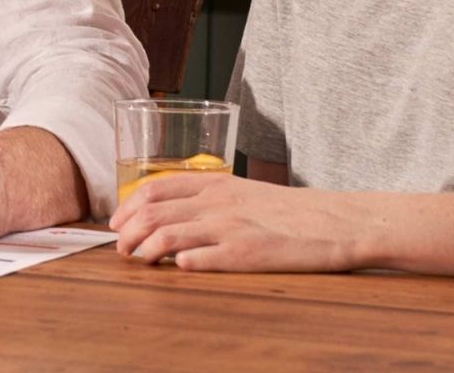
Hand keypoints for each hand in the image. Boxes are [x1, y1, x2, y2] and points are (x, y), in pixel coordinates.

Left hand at [109, 172, 364, 272]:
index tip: (116, 223)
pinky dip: (179, 264)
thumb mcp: (244, 192)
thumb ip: (209, 199)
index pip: (155, 188)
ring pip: (167, 236)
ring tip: (138, 261)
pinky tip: (174, 269)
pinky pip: (200, 259)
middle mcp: (217, 203)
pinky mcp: (246, 255)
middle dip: (127, 233)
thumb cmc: (290, 210)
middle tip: (121, 249)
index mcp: (216, 184)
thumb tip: (170, 214)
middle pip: (152, 213)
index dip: (127, 206)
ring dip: (143, 250)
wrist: (336, 221)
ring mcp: (230, 229)